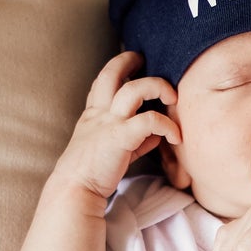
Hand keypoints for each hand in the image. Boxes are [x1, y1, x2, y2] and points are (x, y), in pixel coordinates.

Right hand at [54, 51, 179, 202]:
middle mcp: (99, 113)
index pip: (102, 82)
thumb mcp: (112, 151)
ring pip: (134, 89)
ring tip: (173, 97)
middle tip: (147, 61)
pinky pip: (149, 121)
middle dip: (129, 60)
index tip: (134, 65)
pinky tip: (176, 137)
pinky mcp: (120, 137)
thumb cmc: (91, 174)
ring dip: (157, 86)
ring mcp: (109, 123)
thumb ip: (135, 140)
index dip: (117, 68)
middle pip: (112, 72)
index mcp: (93, 115)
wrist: (74, 190)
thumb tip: (157, 136)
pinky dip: (167, 125)